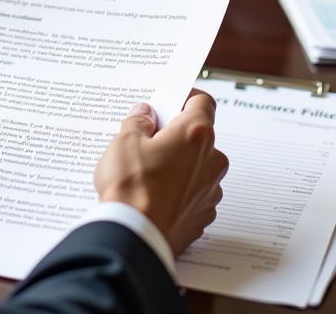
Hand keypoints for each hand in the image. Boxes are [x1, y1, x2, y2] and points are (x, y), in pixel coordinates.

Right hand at [94, 91, 227, 255]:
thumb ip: (138, 122)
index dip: (187, 97)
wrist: (134, 237)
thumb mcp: (125, 141)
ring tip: (148, 172)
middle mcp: (211, 161)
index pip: (203, 102)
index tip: (171, 100)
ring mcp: (210, 191)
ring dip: (179, 165)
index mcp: (195, 134)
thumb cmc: (132, 188)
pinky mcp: (203, 216)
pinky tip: (155, 195)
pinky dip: (179, 191)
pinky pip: (194, 194)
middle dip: (177, 135)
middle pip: (199, 136)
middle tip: (149, 140)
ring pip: (198, 167)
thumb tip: (145, 115)